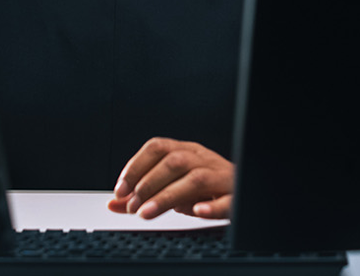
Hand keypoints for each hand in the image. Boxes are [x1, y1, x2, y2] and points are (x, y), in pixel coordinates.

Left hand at [107, 137, 233, 219]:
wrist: (244, 190)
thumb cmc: (206, 188)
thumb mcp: (174, 187)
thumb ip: (144, 195)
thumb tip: (114, 203)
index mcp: (187, 151)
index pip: (158, 147)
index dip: (136, 165)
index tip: (120, 189)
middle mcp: (203, 159)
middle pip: (174, 162)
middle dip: (148, 184)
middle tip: (133, 206)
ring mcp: (222, 176)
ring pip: (196, 179)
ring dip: (168, 196)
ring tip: (147, 213)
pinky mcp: (236, 196)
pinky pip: (228, 199)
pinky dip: (211, 206)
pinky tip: (196, 212)